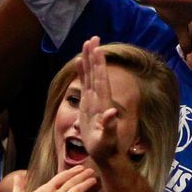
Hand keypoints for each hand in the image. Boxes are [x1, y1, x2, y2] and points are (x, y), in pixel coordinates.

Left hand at [4, 166, 97, 191]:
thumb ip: (19, 186)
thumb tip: (17, 175)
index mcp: (44, 191)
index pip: (60, 178)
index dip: (70, 172)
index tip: (79, 167)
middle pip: (70, 183)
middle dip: (80, 176)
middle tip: (91, 170)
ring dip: (84, 185)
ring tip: (93, 179)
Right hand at [78, 36, 120, 164]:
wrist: (106, 153)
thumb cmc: (106, 149)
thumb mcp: (107, 140)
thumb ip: (110, 127)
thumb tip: (111, 113)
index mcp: (103, 104)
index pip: (100, 80)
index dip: (98, 65)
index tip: (96, 49)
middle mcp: (99, 99)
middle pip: (96, 74)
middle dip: (94, 56)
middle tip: (92, 38)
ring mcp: (94, 101)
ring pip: (91, 76)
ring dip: (89, 61)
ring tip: (87, 44)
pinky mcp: (89, 105)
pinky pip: (85, 85)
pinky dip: (83, 73)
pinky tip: (80, 63)